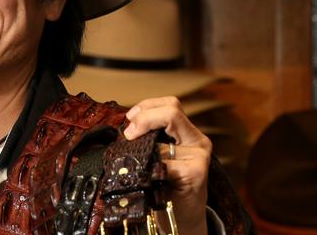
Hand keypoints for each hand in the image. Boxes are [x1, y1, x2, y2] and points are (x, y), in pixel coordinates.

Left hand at [123, 96, 210, 234]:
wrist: (181, 220)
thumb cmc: (165, 186)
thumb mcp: (158, 157)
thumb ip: (149, 138)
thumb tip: (126, 127)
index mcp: (188, 133)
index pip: (170, 104)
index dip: (146, 107)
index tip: (130, 120)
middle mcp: (198, 141)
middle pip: (171, 111)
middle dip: (144, 118)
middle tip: (129, 134)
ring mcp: (199, 156)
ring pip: (162, 140)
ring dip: (143, 151)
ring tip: (140, 165)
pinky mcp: (196, 173)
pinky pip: (163, 164)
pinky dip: (150, 170)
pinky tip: (147, 179)